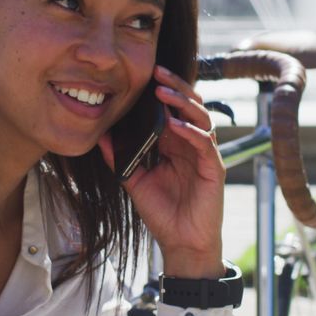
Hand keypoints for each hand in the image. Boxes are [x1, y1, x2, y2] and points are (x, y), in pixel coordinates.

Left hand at [98, 65, 225, 278]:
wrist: (182, 243)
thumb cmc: (162, 213)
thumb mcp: (134, 181)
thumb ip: (119, 159)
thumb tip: (100, 136)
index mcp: (175, 144)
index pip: (172, 109)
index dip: (161, 91)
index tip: (144, 76)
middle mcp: (192, 145)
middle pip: (189, 106)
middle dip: (174, 87)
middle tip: (157, 71)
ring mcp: (205, 155)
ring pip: (201, 118)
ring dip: (183, 103)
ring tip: (164, 93)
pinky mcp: (214, 169)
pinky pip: (205, 144)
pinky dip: (191, 132)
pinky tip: (176, 125)